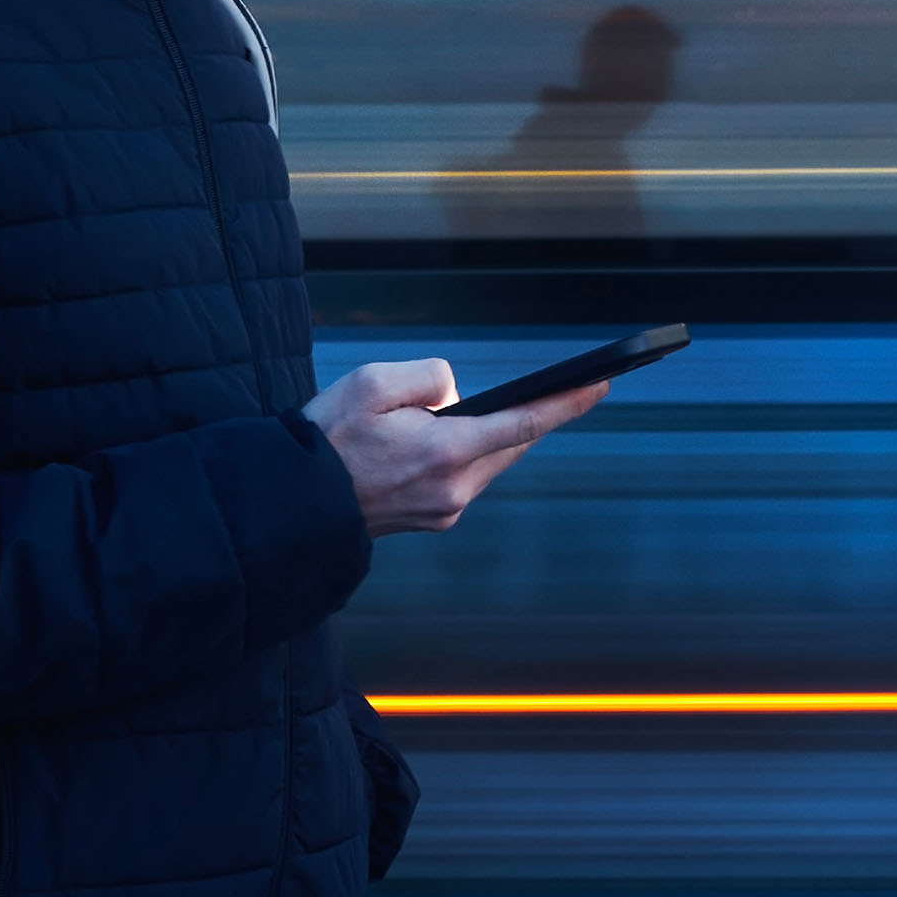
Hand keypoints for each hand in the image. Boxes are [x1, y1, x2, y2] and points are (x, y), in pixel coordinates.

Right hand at [305, 358, 606, 536]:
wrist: (294, 504)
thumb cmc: (328, 438)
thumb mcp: (374, 381)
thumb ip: (430, 377)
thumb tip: (457, 396)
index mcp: (446, 452)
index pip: (523, 423)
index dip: (566, 403)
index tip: (602, 384)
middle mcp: (455, 488)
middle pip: (511, 443)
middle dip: (525, 415)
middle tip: (551, 388)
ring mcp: (446, 509)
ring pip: (489, 460)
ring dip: (489, 435)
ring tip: (467, 413)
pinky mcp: (435, 518)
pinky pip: (467, 476)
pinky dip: (466, 454)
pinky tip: (442, 441)